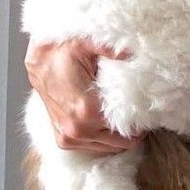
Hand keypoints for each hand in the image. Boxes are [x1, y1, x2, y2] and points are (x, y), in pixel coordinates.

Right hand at [25, 38, 142, 152]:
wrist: (39, 57)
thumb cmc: (63, 49)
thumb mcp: (90, 42)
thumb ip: (114, 49)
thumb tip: (136, 53)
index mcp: (87, 112)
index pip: (128, 129)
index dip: (143, 119)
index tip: (149, 106)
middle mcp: (77, 131)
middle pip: (122, 143)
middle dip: (134, 128)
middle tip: (141, 108)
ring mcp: (68, 138)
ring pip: (109, 147)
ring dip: (119, 133)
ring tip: (125, 112)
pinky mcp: (64, 140)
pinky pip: (94, 146)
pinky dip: (105, 137)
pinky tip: (108, 119)